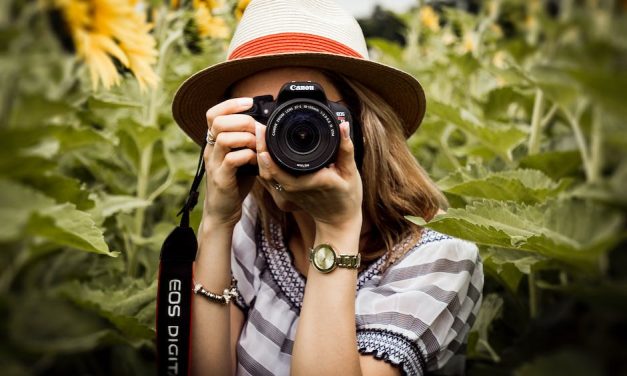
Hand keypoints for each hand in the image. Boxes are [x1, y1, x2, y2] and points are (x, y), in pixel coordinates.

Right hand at [203, 97, 257, 227]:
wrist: (222, 211)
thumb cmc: (235, 182)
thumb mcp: (241, 157)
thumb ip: (248, 142)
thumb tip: (266, 126)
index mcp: (214, 142)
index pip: (213, 114)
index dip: (230, 104)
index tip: (249, 102)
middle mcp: (210, 150)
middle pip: (218, 122)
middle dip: (242, 121)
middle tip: (258, 130)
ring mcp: (213, 164)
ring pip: (224, 138)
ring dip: (246, 138)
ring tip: (258, 146)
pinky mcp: (220, 178)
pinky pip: (232, 159)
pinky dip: (248, 156)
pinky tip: (256, 161)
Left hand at [256, 121, 362, 230]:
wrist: (339, 220)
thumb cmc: (347, 197)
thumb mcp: (350, 172)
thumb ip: (346, 148)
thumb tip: (342, 125)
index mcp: (310, 181)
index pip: (280, 168)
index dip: (268, 151)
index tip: (264, 131)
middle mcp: (295, 188)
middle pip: (267, 169)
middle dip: (259, 147)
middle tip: (260, 127)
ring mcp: (288, 193)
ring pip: (265, 174)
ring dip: (259, 155)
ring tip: (260, 135)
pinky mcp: (286, 193)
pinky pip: (270, 178)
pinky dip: (264, 164)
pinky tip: (264, 150)